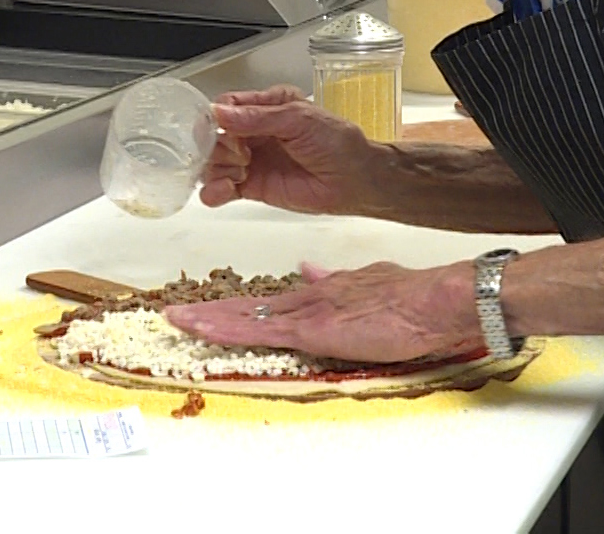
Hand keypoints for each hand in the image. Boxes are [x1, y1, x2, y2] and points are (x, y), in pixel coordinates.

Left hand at [164, 261, 482, 363]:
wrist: (429, 300)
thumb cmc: (408, 299)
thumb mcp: (364, 284)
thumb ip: (333, 280)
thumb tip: (308, 271)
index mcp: (318, 292)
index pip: (267, 302)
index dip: (236, 306)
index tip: (210, 308)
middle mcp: (304, 298)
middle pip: (246, 307)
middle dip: (209, 310)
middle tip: (175, 312)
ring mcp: (304, 313)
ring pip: (244, 317)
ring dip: (207, 318)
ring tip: (174, 319)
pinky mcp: (308, 330)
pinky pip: (256, 332)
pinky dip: (224, 330)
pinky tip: (199, 329)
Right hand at [201, 85, 384, 213]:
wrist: (355, 181)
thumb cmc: (337, 144)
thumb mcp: (299, 119)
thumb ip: (258, 118)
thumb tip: (220, 113)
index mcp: (267, 107)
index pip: (227, 106)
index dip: (216, 117)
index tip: (217, 127)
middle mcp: (255, 132)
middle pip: (214, 135)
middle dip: (218, 145)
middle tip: (242, 154)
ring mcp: (252, 160)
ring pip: (213, 161)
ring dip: (216, 167)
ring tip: (239, 173)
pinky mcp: (252, 187)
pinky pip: (221, 188)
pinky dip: (213, 190)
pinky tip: (222, 191)